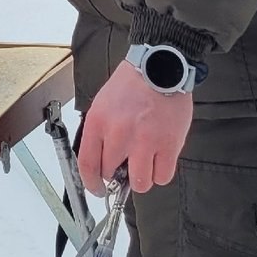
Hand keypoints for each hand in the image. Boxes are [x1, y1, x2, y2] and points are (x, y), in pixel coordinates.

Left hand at [78, 57, 193, 196]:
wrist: (160, 67)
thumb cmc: (132, 84)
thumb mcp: (103, 104)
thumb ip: (100, 132)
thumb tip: (100, 161)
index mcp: (98, 122)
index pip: (87, 165)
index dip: (91, 183)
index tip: (98, 188)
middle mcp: (118, 134)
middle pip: (112, 174)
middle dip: (118, 173)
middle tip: (127, 163)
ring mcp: (144, 141)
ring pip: (140, 182)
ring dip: (141, 177)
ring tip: (145, 163)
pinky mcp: (168, 145)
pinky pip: (163, 176)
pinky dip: (161, 173)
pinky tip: (160, 159)